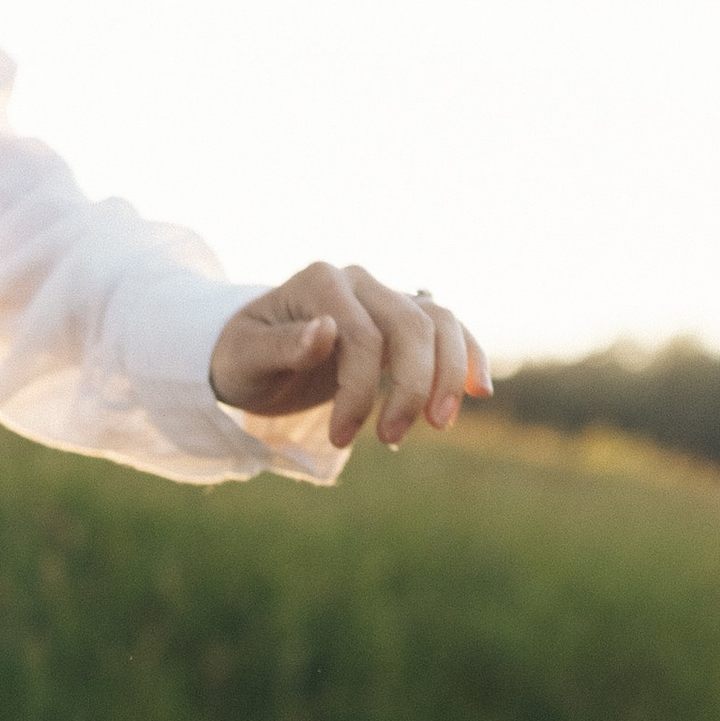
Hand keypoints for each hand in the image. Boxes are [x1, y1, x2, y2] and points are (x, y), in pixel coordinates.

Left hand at [211, 264, 489, 449]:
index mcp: (321, 282)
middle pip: (412, 325)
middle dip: (411, 387)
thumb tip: (326, 330)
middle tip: (393, 440)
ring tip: (438, 424)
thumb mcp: (244, 359)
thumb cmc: (240, 357)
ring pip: (440, 323)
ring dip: (446, 375)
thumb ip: (282, 346)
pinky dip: (467, 356)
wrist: (247, 352)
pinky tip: (479, 389)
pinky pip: (447, 330)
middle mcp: (359, 281)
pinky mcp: (400, 321)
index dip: (360, 392)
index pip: (362, 336)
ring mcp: (384, 297)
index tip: (342, 438)